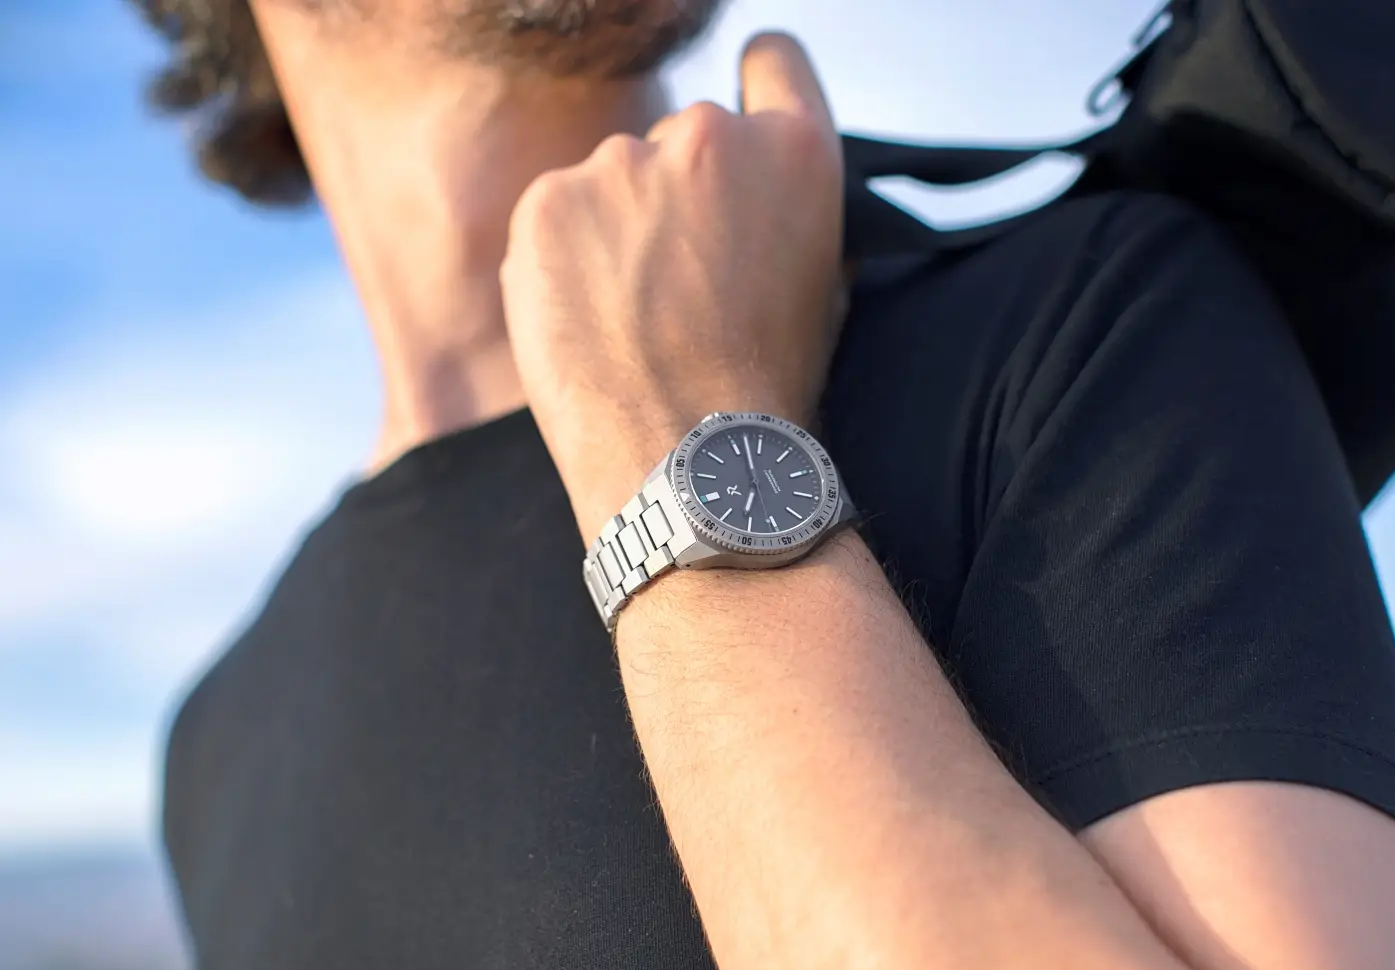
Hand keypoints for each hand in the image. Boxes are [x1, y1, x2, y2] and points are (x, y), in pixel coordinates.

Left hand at [499, 32, 846, 536]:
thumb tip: (752, 189)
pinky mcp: (548, 201)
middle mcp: (711, 135)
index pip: (774, 60)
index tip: (734, 138)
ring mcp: (622, 163)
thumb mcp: (822, 283)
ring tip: (633, 322)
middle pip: (683, 140)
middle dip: (678, 198)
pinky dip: (561, 261)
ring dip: (615, 231)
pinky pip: (554, 216)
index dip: (756, 89)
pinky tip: (589, 324)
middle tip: (682, 289)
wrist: (687, 460)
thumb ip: (786, 207)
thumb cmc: (763, 392)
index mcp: (796, 151)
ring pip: (612, 181)